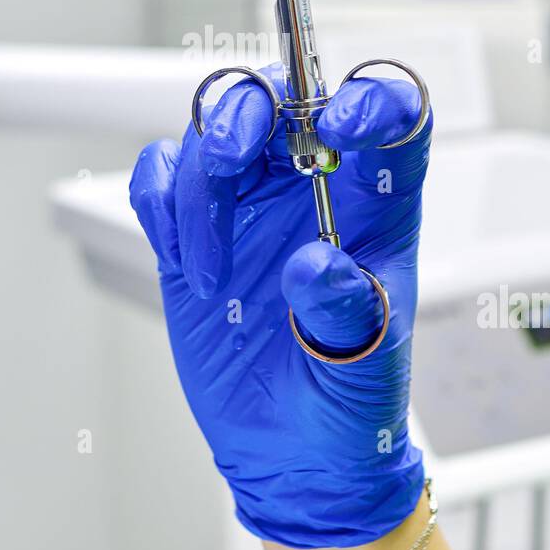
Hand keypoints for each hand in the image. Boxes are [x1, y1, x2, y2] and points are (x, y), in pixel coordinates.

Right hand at [130, 67, 431, 547]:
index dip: (371, 100)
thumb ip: (348, 312)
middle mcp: (313, 188)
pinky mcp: (196, 230)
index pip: (391, 118)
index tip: (343, 123)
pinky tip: (178, 254)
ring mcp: (251, 203)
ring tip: (207, 267)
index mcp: (376, 207)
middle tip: (230, 161)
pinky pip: (164, 174)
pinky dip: (158, 199)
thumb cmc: (348, 401)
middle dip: (247, 113)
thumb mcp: (368, 366)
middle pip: (282, 97)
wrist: (293, 452)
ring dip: (198, 181)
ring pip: (216, 129)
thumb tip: (316, 266)